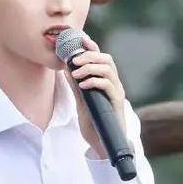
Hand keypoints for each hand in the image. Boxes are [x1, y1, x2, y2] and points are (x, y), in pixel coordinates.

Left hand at [64, 35, 125, 157]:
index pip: (101, 58)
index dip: (92, 47)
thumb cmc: (94, 122)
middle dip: (89, 55)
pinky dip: (94, 81)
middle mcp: (114, 84)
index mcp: (106, 81)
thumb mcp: (81, 100)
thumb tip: (66, 68)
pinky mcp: (117, 102)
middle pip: (106, 59)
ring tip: (76, 74)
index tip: (80, 39)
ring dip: (90, 67)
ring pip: (108, 69)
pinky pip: (108, 85)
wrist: (102, 144)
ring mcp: (117, 92)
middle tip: (74, 60)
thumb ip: (76, 85)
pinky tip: (83, 85)